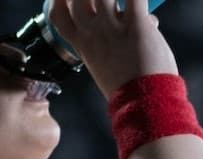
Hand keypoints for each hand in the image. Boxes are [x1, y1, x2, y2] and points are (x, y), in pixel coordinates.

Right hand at [49, 0, 178, 97]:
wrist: (143, 104)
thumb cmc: (128, 91)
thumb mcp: (104, 68)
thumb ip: (107, 43)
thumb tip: (129, 21)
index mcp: (82, 45)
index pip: (58, 14)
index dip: (60, 0)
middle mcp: (92, 33)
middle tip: (106, 1)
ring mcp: (112, 27)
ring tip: (127, 3)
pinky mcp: (136, 24)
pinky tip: (142, 2)